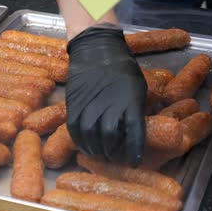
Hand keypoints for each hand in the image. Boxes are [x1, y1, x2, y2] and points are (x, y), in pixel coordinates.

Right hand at [66, 25, 146, 166]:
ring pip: (90, 136)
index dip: (134, 151)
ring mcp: (89, 104)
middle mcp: (109, 104)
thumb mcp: (137, 85)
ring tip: (100, 154)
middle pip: (110, 138)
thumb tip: (135, 130)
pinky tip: (84, 146)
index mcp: (130, 99)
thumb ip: (135, 108)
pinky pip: (74, 128)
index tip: (134, 161)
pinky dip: (79, 141)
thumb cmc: (121, 66)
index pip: (134, 133)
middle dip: (113, 153)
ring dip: (95, 150)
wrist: (95, 48)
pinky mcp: (74, 104)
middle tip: (115, 158)